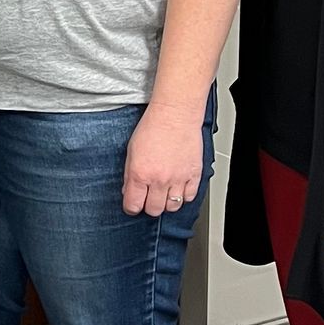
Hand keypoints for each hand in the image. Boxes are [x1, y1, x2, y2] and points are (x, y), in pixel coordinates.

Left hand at [122, 103, 204, 218]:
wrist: (175, 114)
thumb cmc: (153, 127)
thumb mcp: (131, 151)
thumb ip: (129, 174)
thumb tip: (129, 191)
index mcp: (140, 174)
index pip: (133, 205)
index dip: (131, 207)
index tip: (133, 205)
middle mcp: (159, 180)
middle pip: (153, 210)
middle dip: (148, 206)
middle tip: (148, 197)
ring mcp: (178, 179)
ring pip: (172, 207)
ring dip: (166, 203)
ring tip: (164, 193)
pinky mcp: (194, 175)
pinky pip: (189, 197)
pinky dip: (183, 196)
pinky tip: (178, 188)